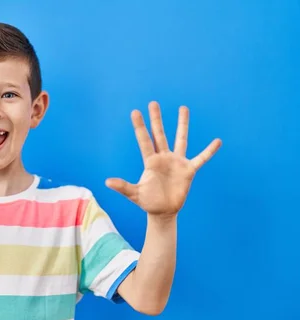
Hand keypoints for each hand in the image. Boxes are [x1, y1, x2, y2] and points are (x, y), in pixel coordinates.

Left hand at [105, 101, 220, 217]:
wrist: (163, 211)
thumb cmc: (147, 202)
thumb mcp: (134, 194)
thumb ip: (123, 187)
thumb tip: (107, 182)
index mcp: (150, 162)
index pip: (144, 140)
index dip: (140, 126)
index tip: (135, 112)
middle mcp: (163, 158)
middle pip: (159, 134)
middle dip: (156, 119)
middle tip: (153, 103)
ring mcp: (177, 162)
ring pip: (180, 139)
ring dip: (182, 124)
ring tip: (183, 108)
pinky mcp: (189, 170)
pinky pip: (201, 159)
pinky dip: (209, 151)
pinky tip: (217, 141)